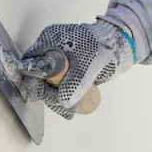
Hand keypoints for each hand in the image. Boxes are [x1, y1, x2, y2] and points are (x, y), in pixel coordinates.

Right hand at [21, 20, 136, 118]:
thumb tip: (63, 101)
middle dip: (48, 94)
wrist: (121, 45)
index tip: (39, 94)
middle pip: (38, 78)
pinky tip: (73, 108)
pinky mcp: (66, 73)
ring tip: (71, 111)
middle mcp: (50, 52)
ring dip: (58, 100)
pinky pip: (59, 88)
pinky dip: (65, 99)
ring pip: (49, 86)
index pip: (30, 63)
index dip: (33, 79)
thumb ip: (75, 82)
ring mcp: (57, 63)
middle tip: (62, 105)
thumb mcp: (88, 64)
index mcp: (49, 41)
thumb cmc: (104, 45)